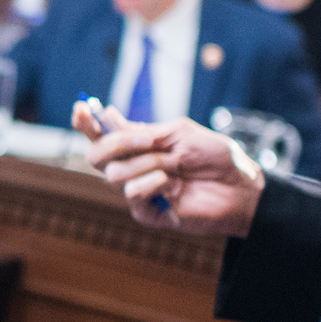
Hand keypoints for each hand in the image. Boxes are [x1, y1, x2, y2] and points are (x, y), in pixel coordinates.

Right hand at [70, 104, 263, 234]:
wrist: (240, 186)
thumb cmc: (215, 157)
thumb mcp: (179, 132)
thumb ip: (144, 130)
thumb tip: (109, 118)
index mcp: (138, 145)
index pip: (101, 134)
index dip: (86, 122)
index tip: (80, 109)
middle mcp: (133, 167)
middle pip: (95, 156)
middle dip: (113, 144)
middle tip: (146, 140)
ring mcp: (138, 190)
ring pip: (114, 174)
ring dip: (146, 164)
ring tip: (174, 166)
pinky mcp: (147, 213)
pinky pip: (133, 195)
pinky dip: (152, 184)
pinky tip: (172, 185)